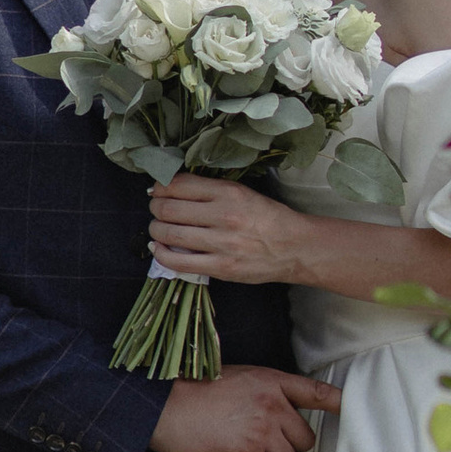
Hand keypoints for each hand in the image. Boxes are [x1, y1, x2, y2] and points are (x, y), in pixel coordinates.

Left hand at [148, 176, 305, 285]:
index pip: (179, 184)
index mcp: (229, 192)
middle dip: (155, 207)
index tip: (158, 189)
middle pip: (169, 208)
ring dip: (155, 229)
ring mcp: (221, 243)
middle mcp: (223, 215)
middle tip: (156, 208)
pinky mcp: (220, 267)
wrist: (294, 247)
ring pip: (170, 233)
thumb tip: (173, 188)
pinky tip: (159, 248)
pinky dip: (161, 254)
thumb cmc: (268, 218)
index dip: (160, 186)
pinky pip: (178, 262)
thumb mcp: (243, 192)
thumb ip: (211, 190)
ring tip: (157, 227)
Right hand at [150, 366, 341, 451]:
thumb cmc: (194, 392)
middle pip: (305, 439)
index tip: (347, 407)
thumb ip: (266, 393)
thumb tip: (283, 417)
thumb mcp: (238, 379)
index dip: (334, 402)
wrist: (163, 406)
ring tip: (241, 451)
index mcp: (271, 381)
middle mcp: (272, 404)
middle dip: (286, 446)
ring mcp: (261, 430)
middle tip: (258, 443)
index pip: (313, 391)